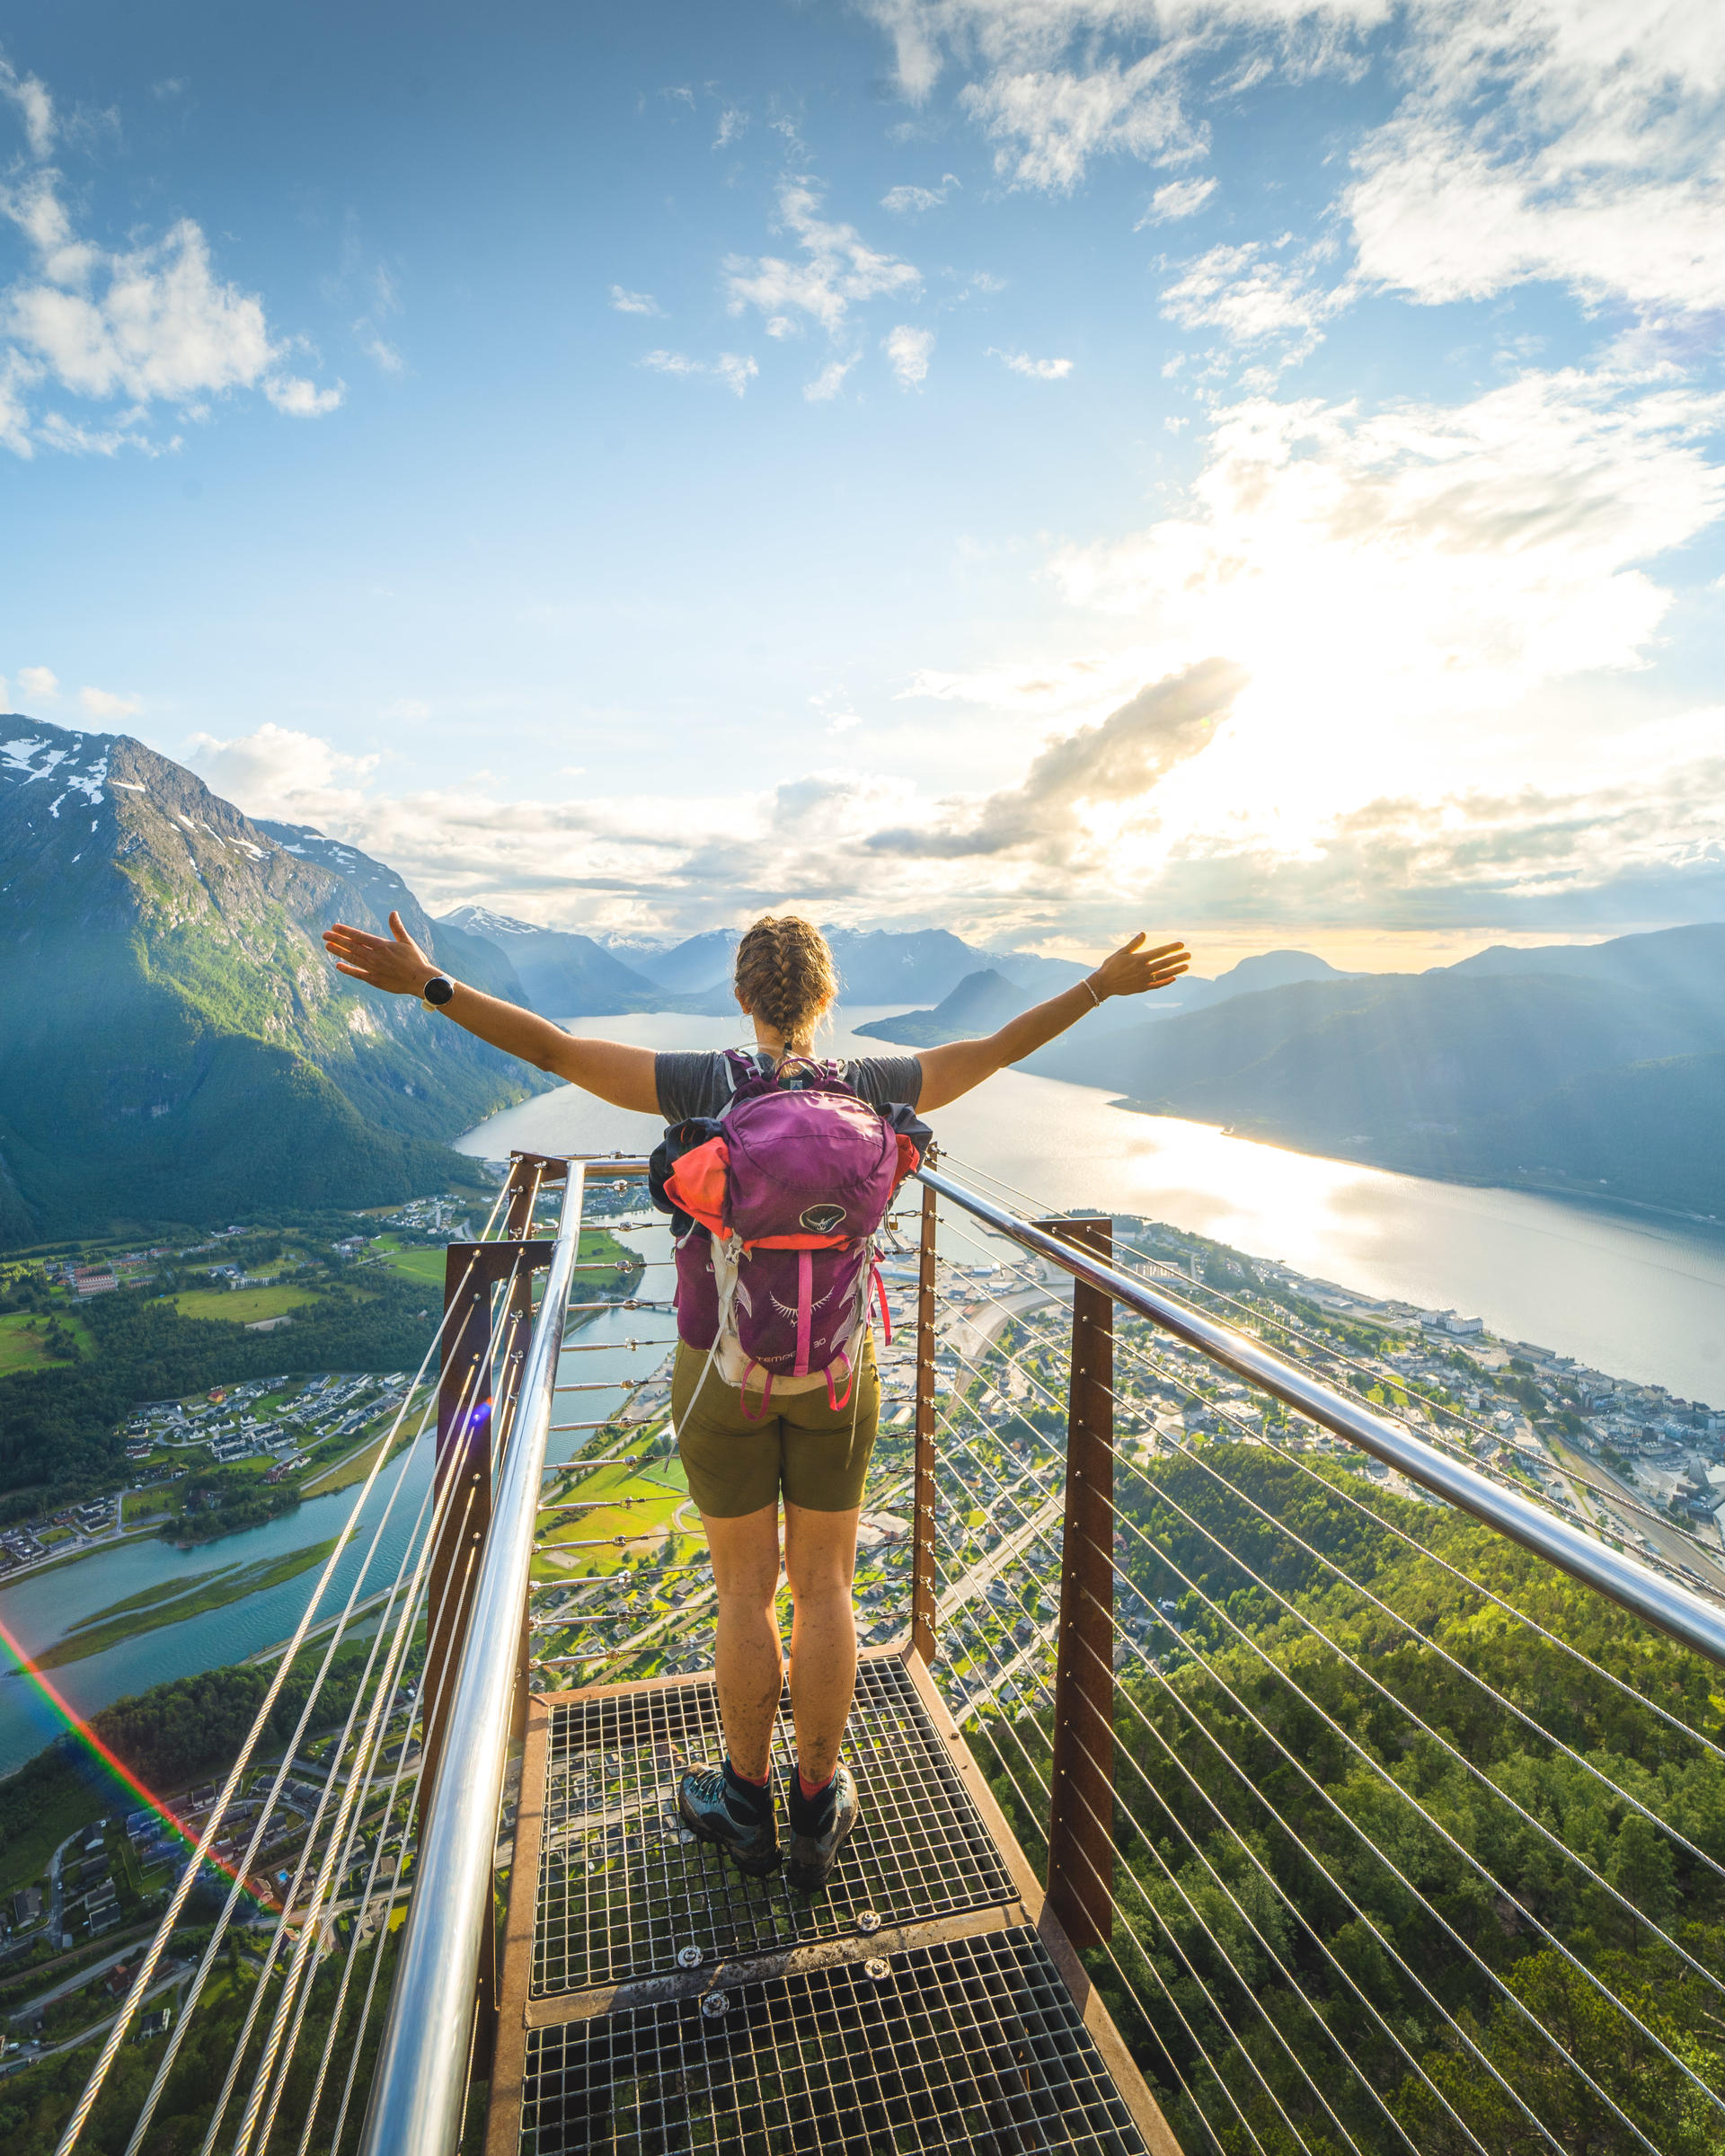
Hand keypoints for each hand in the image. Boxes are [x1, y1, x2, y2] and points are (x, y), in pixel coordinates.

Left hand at [323, 911, 437, 997]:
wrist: (421, 981)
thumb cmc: (416, 960)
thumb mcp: (407, 941)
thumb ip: (397, 927)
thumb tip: (393, 912)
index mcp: (382, 945)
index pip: (359, 936)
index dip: (346, 931)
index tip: (334, 927)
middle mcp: (375, 956)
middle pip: (352, 946)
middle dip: (337, 940)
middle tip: (324, 935)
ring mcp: (374, 969)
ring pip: (352, 958)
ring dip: (339, 952)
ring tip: (327, 946)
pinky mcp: (375, 980)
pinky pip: (358, 974)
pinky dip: (348, 969)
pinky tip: (338, 965)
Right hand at [1087, 934, 1189, 1001]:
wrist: (1103, 984)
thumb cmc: (1111, 966)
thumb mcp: (1121, 952)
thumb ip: (1134, 944)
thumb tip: (1144, 933)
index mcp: (1140, 959)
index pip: (1160, 952)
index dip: (1171, 948)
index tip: (1181, 944)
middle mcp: (1144, 970)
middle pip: (1165, 963)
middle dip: (1178, 958)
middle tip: (1189, 955)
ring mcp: (1145, 980)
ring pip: (1164, 974)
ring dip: (1176, 970)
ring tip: (1186, 966)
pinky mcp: (1143, 988)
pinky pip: (1157, 985)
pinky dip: (1166, 981)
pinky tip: (1174, 978)